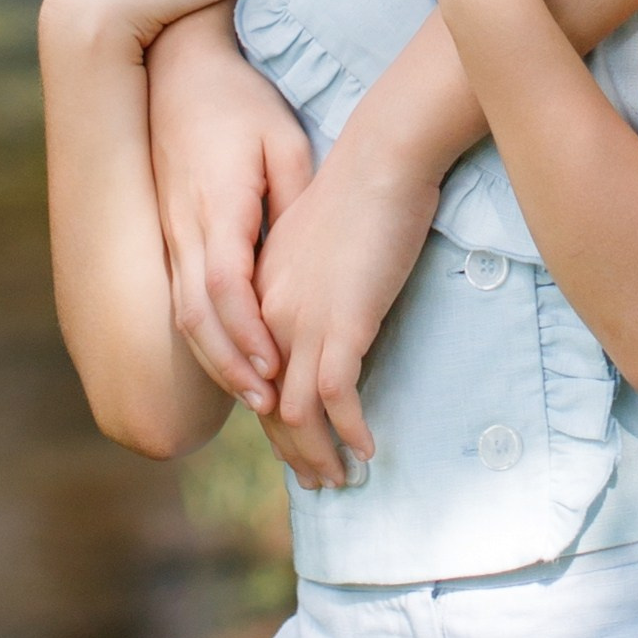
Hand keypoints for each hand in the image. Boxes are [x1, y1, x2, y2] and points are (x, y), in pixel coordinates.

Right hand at [147, 0, 313, 418]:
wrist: (179, 70)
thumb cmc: (239, 102)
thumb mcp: (282, 141)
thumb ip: (294, 199)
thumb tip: (309, 259)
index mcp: (216, 203)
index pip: (224, 284)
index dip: (247, 332)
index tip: (275, 367)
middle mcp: (184, 225)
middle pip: (196, 312)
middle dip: (229, 365)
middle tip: (266, 404)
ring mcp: (170, 230)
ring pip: (183, 310)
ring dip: (215, 358)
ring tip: (253, 396)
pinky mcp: (169, 232)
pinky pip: (183, 293)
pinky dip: (206, 334)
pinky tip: (232, 358)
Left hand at [254, 123, 443, 488]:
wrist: (382, 156)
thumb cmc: (362, 186)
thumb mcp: (319, 239)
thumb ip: (310, 279)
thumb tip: (327, 310)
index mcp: (260, 293)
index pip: (255, 373)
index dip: (272, 417)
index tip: (295, 445)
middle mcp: (271, 315)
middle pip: (268, 405)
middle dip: (291, 452)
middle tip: (318, 482)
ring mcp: (303, 322)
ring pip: (296, 414)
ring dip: (317, 455)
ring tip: (339, 480)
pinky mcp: (343, 325)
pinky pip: (337, 399)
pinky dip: (351, 431)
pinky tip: (369, 448)